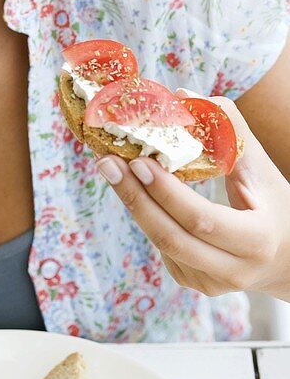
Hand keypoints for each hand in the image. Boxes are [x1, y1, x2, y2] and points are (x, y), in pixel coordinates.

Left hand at [95, 93, 289, 299]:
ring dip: (134, 204)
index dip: (166, 192)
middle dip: (134, 197)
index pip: (201, 219)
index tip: (138, 161)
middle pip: (171, 237)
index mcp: (257, 240)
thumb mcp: (261, 167)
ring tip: (111, 169)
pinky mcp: (194, 283)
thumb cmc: (273, 204)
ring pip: (161, 244)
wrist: (286, 256)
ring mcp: (211, 282)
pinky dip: (146, 217)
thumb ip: (229, 128)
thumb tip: (183, 96)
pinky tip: (135, 191)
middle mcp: (234, 270)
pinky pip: (162, 250)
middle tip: (107, 162)